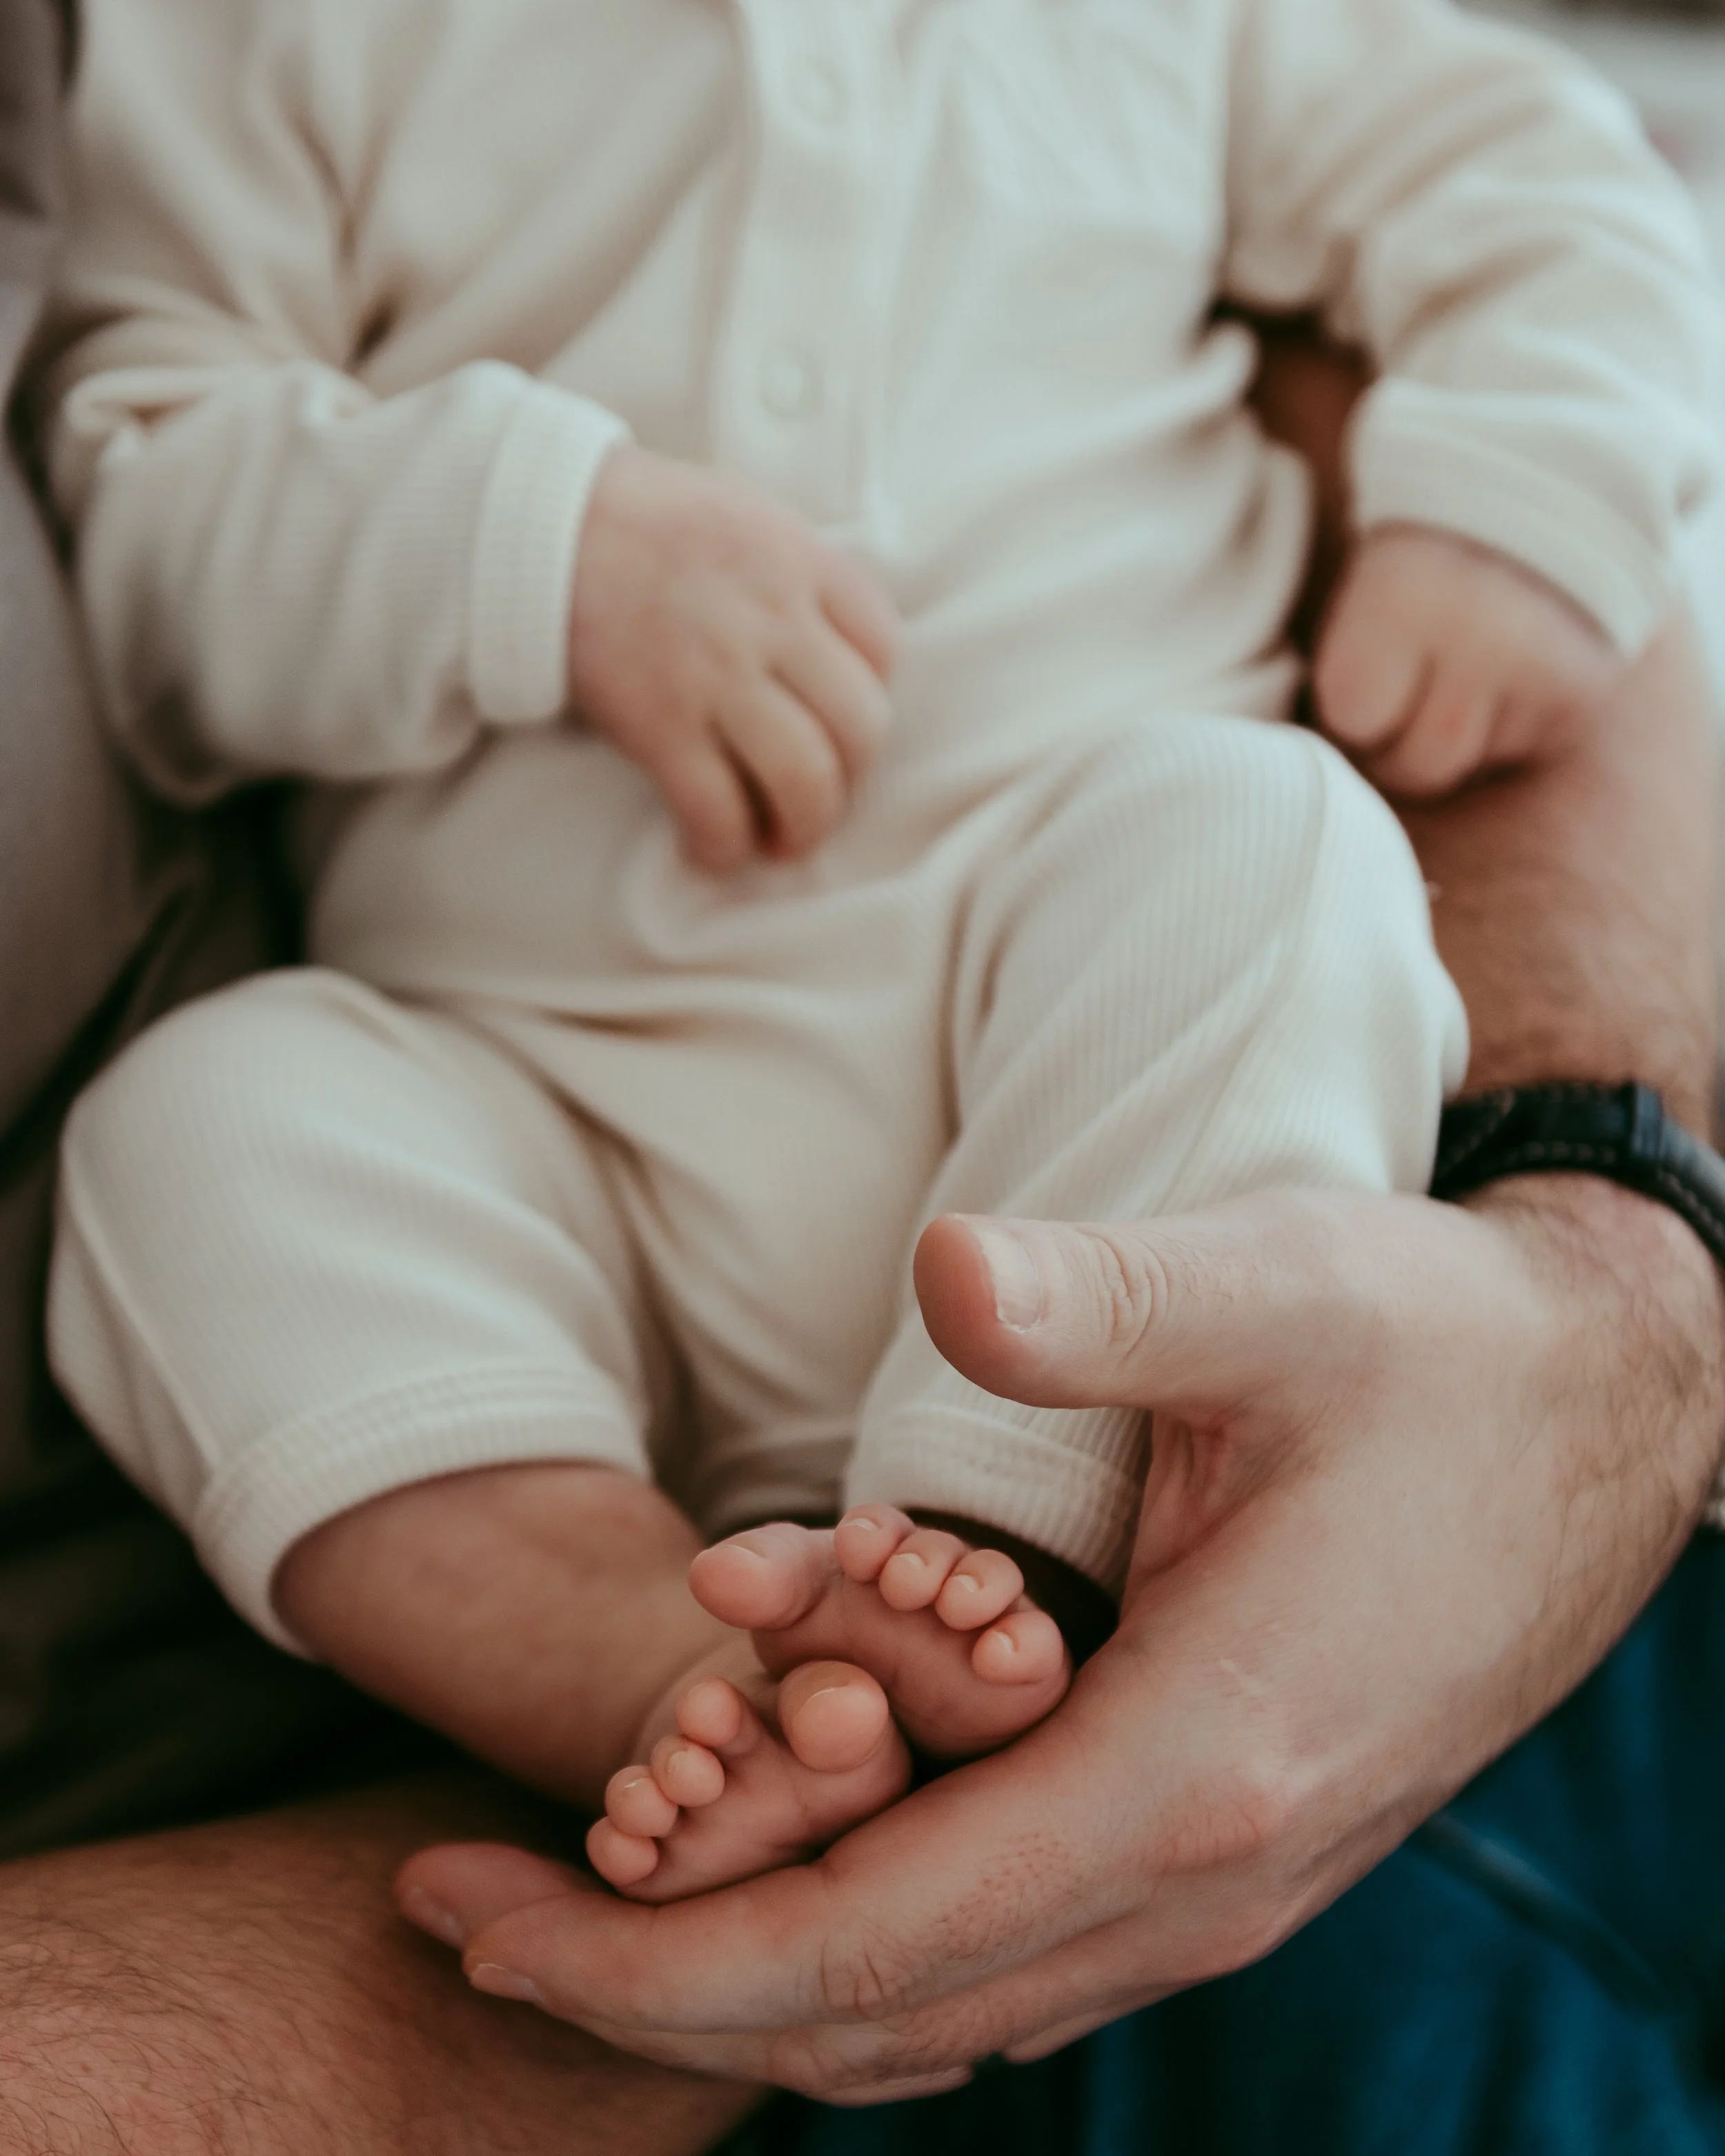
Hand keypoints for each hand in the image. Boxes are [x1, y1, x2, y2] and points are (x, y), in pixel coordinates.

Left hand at [397, 1177, 1723, 2099]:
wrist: (1597, 1423)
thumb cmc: (1433, 1353)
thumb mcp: (1281, 1294)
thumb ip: (1112, 1300)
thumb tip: (946, 1267)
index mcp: (1195, 1766)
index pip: (870, 1939)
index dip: (651, 1951)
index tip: (476, 1914)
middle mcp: (1201, 1873)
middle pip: (875, 2010)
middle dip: (651, 1979)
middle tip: (462, 1911)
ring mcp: (1218, 1880)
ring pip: (938, 2008)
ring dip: (746, 1970)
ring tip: (576, 1901)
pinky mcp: (1219, 1843)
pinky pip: (1004, 1955)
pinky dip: (859, 1946)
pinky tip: (776, 1866)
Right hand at [567, 447, 898, 870]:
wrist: (541, 524)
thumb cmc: (647, 522)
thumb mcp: (747, 516)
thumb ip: (800, 574)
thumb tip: (836, 649)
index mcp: (799, 562)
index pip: (885, 648)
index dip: (874, 697)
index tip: (842, 721)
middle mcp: (770, 620)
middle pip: (861, 726)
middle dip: (852, 780)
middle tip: (821, 798)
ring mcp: (716, 674)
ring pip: (803, 779)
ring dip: (803, 828)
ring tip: (782, 841)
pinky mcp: (658, 723)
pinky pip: (716, 807)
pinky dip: (723, 844)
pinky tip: (712, 847)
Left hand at [1316, 527, 1623, 796]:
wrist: (1535, 494)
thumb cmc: (1418, 561)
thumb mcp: (1358, 593)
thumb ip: (1338, 677)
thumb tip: (1325, 775)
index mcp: (1401, 596)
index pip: (1352, 719)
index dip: (1352, 706)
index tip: (1365, 670)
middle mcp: (1481, 634)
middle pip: (1417, 768)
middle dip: (1401, 744)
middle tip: (1412, 686)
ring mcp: (1542, 668)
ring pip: (1471, 766)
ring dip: (1456, 735)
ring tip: (1464, 667)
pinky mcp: (1584, 696)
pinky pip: (1521, 753)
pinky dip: (1505, 727)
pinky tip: (1507, 671)